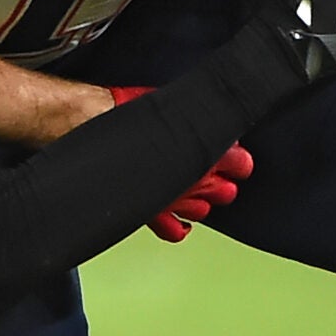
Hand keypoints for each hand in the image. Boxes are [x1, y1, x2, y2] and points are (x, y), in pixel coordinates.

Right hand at [108, 86, 252, 240]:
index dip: (239, 161)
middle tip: (213, 172)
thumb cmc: (130, 108)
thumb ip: (199, 118)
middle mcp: (194, 179)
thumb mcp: (174, 104)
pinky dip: (179, 228)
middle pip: (226, 192)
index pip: (241, 164)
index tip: (234, 157)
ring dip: (201, 201)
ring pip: (203, 211)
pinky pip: (174, 231)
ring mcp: (174, 198)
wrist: (93, 122)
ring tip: (191, 187)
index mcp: (205, 150)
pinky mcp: (151, 210)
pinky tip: (180, 220)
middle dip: (222, 183)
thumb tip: (214, 119)